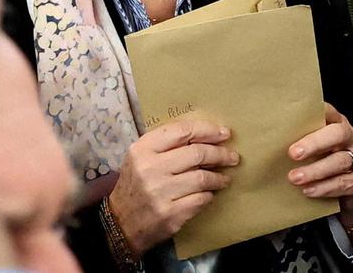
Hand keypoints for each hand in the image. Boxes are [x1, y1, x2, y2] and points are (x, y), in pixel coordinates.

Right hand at [108, 120, 239, 255]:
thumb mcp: (142, 157)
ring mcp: (160, 193)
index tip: (224, 133)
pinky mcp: (170, 214)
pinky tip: (210, 194)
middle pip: (196, 154)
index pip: (181, 131)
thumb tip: (206, 136)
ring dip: (218, 177)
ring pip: (202, 178)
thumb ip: (167, 145)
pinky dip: (209, 195)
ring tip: (224, 178)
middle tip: (232, 156)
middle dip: (220, 154)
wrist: (121, 222)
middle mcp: (150, 168)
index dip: (207, 130)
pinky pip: (200, 200)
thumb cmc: (136, 184)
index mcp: (143, 149)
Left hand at [286, 103, 352, 227]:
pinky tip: (309, 191)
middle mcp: (351, 136)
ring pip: (340, 161)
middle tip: (293, 153)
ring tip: (295, 178)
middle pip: (336, 134)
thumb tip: (264, 137)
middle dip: (314, 143)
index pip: (328, 111)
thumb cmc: (323, 164)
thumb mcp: (313, 149)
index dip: (315, 111)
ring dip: (315, 171)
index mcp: (337, 123)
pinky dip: (325, 188)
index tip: (295, 115)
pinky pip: (345, 182)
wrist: (348, 195)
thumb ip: (298, 140)